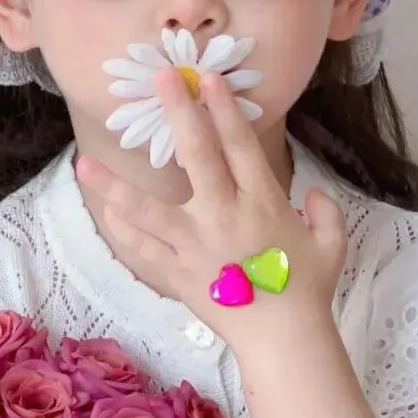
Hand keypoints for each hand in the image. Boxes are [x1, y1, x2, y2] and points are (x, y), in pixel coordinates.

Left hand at [77, 68, 346, 349]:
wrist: (283, 339)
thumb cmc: (308, 289)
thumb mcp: (332, 245)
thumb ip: (325, 212)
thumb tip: (315, 194)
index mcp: (263, 202)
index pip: (240, 144)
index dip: (224, 108)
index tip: (207, 78)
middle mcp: (224, 215)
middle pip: (197, 155)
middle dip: (178, 112)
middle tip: (159, 78)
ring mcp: (194, 246)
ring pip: (148, 209)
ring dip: (115, 185)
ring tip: (85, 163)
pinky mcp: (176, 274)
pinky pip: (143, 249)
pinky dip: (124, 231)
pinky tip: (107, 212)